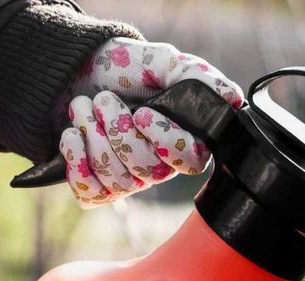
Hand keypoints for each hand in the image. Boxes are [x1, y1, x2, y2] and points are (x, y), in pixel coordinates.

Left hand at [58, 38, 243, 207]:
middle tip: (103, 100)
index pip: (189, 161)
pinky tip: (72, 135)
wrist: (72, 71)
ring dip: (92, 137)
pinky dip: (76, 160)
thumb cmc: (123, 68)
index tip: (142, 112)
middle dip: (118, 130)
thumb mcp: (161, 63)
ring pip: (118, 181)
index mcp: (181, 139)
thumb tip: (233, 97)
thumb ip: (197, 76)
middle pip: (148, 171)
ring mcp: (128, 179)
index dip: (165, 141)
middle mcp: (158, 165)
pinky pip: (91, 193)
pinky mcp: (96, 185)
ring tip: (83, 106)